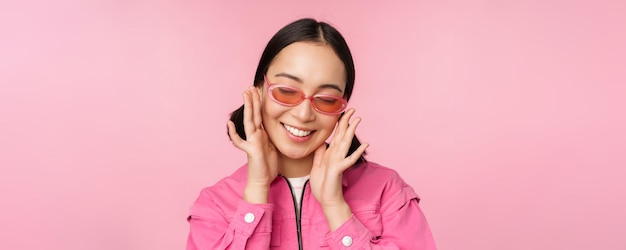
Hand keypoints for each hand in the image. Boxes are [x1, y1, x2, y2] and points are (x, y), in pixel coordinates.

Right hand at [227, 86, 277, 202]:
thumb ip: (270, 137)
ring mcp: (252, 142)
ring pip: (249, 121)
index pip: (260, 115)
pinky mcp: (251, 150)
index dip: (259, 103)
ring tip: (245, 94)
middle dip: (253, 100)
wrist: (262, 180)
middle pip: (254, 114)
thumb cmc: (267, 166)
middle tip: (250, 86)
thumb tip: (273, 130)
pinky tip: (230, 124)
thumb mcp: (272, 147)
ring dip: (248, 107)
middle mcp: (255, 135)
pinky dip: (234, 133)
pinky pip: (240, 141)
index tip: (258, 90)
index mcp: (261, 134)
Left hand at [309, 109, 367, 229]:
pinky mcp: (339, 169)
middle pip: (343, 135)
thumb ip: (320, 155)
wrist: (326, 200)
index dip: (339, 124)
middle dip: (347, 122)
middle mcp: (337, 155)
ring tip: (358, 119)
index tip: (343, 112)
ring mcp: (339, 161)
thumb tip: (322, 143)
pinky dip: (357, 152)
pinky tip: (365, 144)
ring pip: (346, 143)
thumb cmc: (323, 186)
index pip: (336, 135)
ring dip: (352, 131)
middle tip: (353, 109)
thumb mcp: (317, 167)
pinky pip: (349, 159)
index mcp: (331, 154)